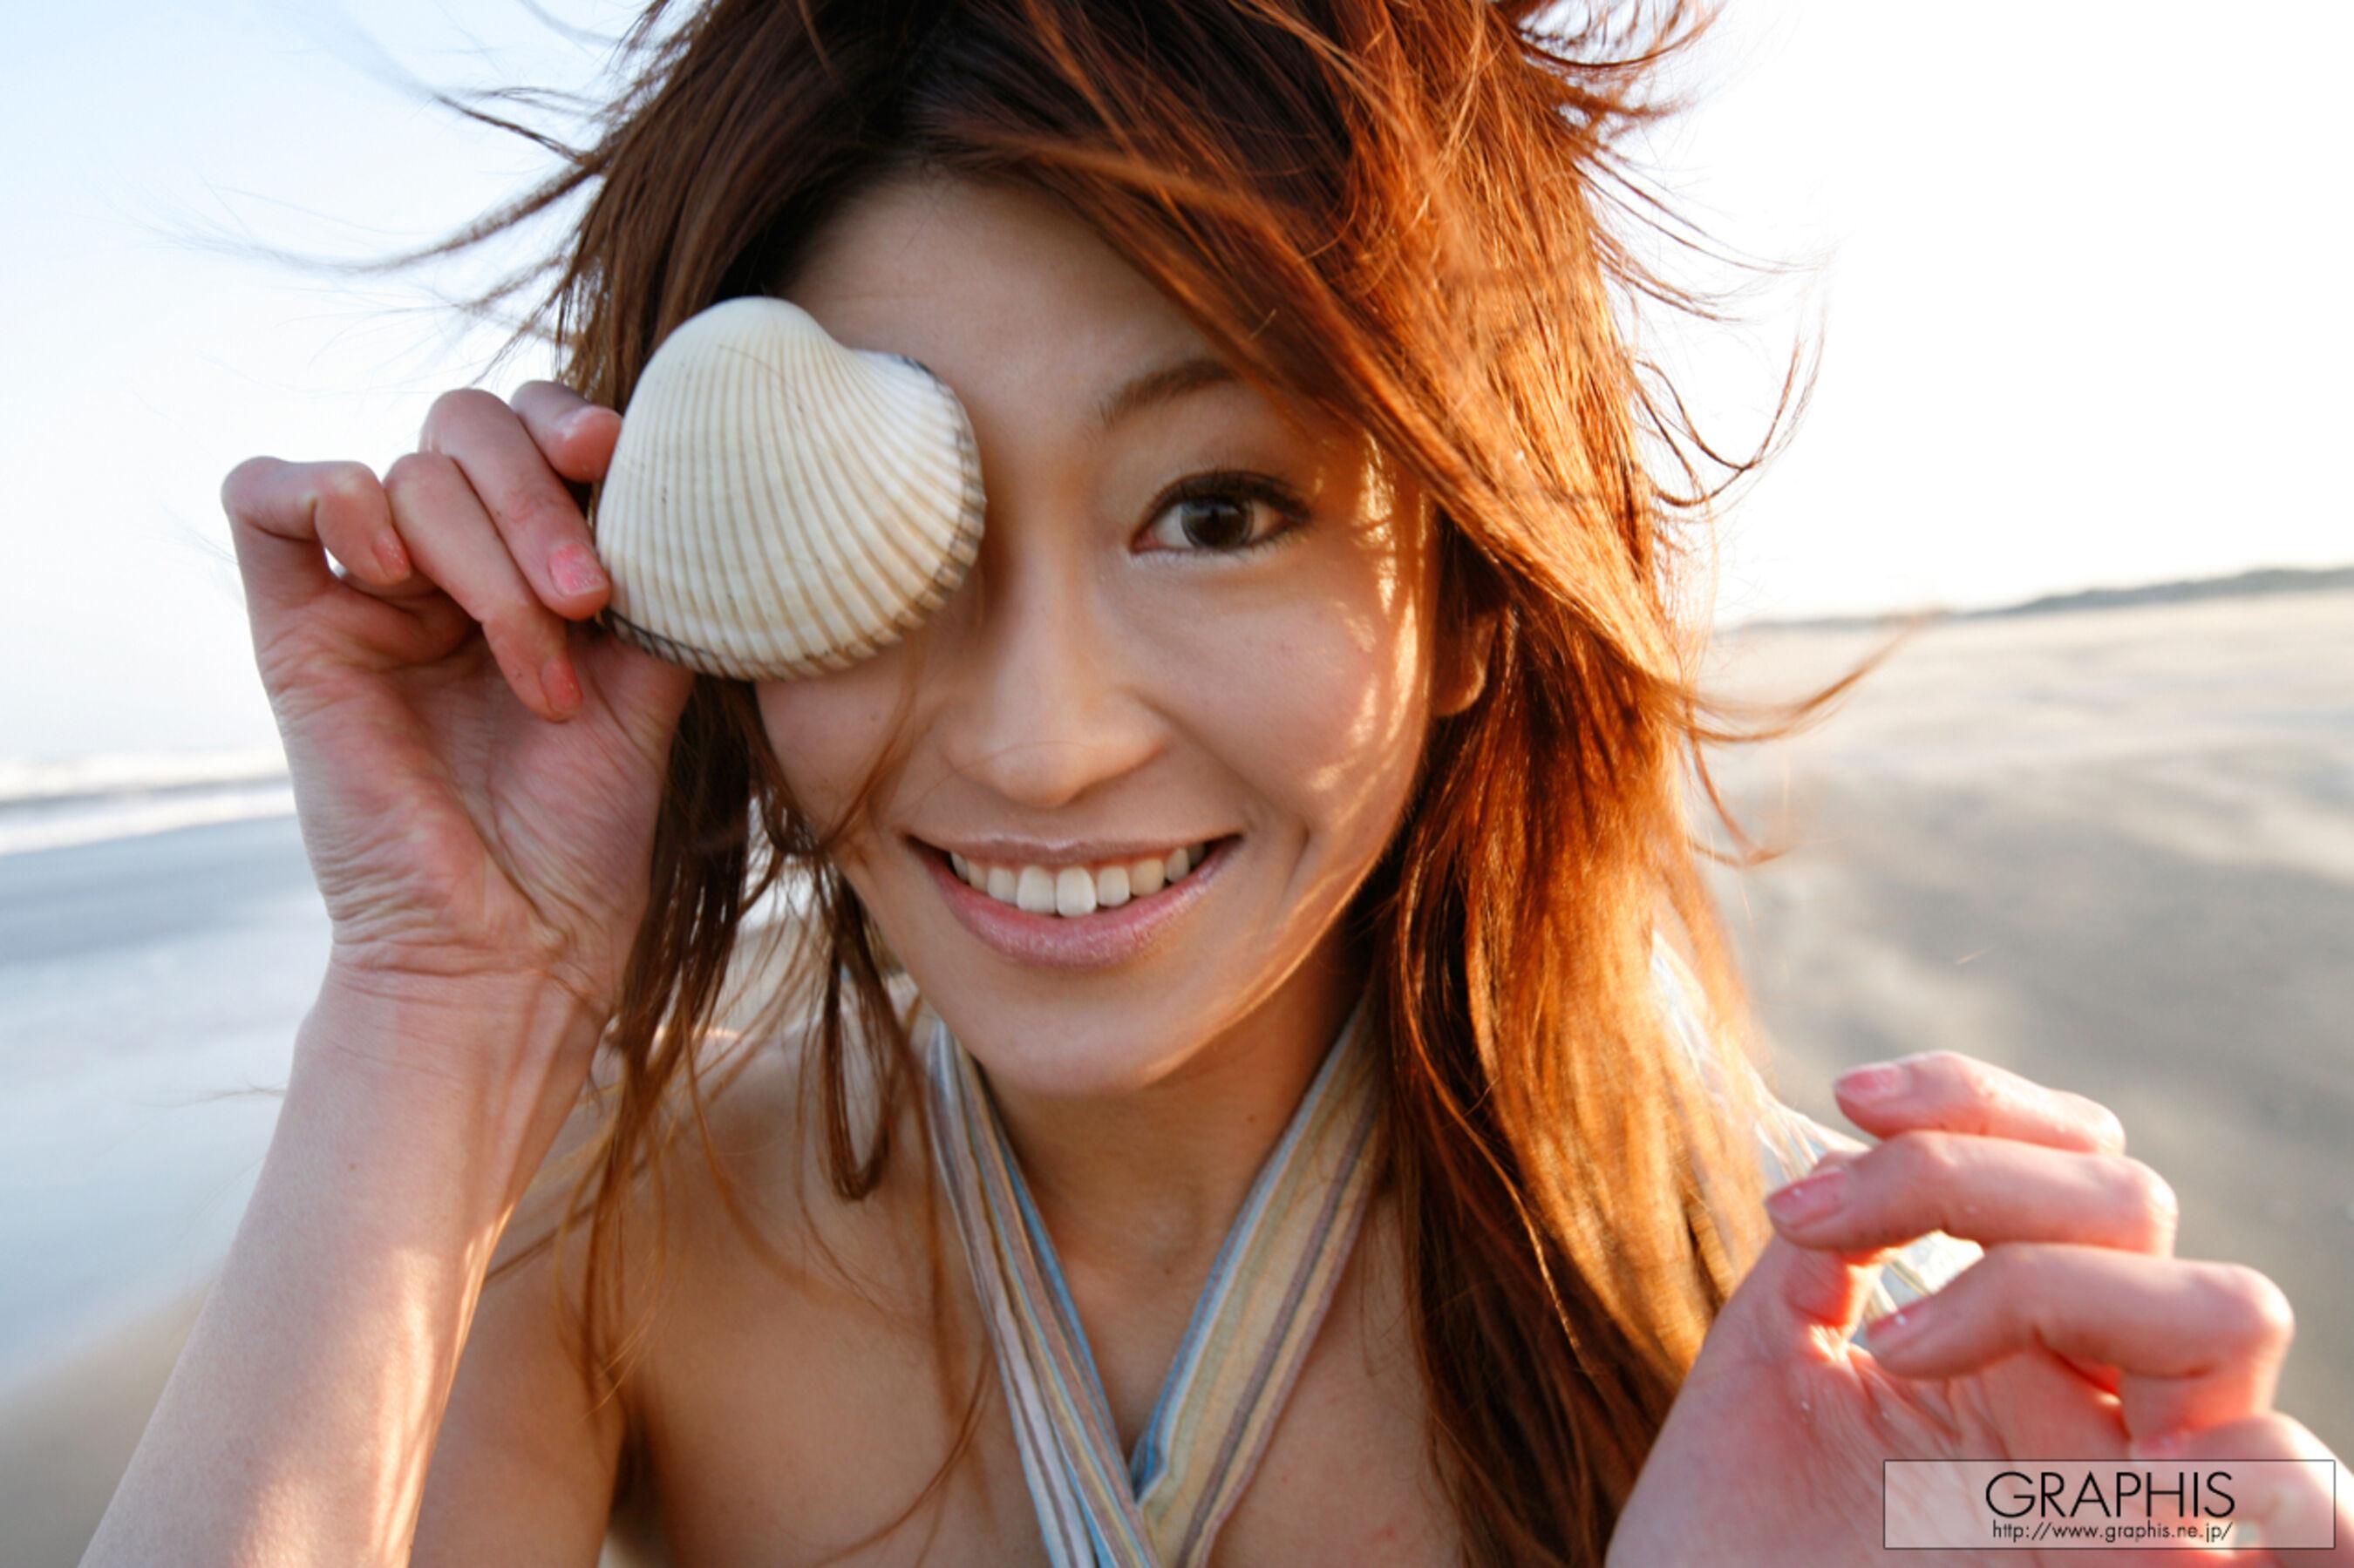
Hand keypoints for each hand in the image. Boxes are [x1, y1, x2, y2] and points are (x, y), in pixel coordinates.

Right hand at [223, 382, 696, 1053]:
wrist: (515, 942)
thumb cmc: (585, 833)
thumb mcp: (648, 678)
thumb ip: (652, 568)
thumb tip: (676, 471)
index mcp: (530, 566)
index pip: (533, 430)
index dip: (568, 422)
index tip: (617, 453)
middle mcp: (447, 568)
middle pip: (465, 428)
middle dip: (535, 500)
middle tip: (586, 598)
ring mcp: (369, 594)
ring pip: (403, 473)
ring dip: (483, 559)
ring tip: (534, 667)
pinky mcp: (295, 629)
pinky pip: (266, 495)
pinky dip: (331, 497)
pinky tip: (397, 576)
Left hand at [1610, 1050, 2350, 1564]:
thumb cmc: (1729, 1534)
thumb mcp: (1769, 1361)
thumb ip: (1832, 1253)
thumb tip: (1859, 1145)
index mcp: (2010, 1340)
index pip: (2073, 1160)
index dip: (1974, 1098)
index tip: (1847, 1101)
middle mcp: (2088, 1401)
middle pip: (2134, 1203)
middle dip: (1968, 1171)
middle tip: (1818, 1229)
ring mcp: (2127, 1489)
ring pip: (2224, 1314)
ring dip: (2052, 1282)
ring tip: (1899, 1345)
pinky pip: (2307, 1519)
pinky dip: (2284, 1489)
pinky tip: (2148, 1489)